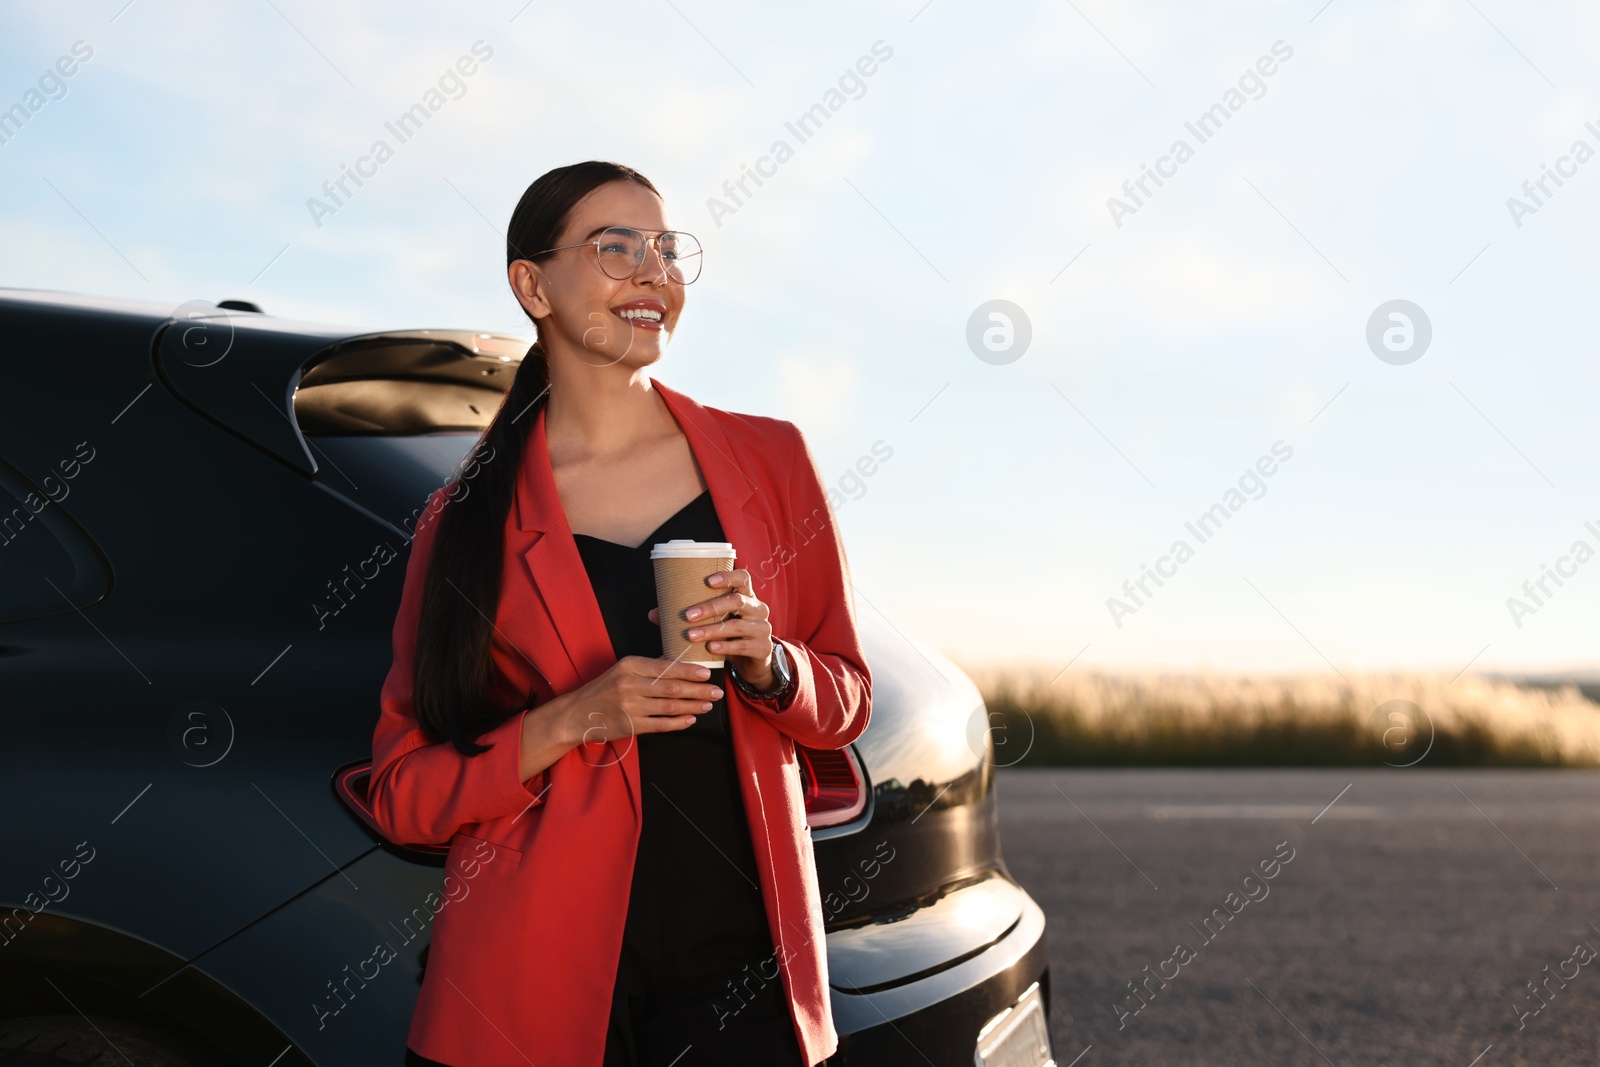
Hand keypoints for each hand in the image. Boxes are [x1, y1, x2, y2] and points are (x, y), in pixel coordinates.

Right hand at [558, 655, 724, 747]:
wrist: (578, 713)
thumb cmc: (604, 689)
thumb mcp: (622, 670)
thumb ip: (649, 666)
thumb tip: (679, 660)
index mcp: (629, 666)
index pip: (665, 667)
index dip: (689, 670)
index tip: (707, 672)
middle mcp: (629, 685)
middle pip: (672, 687)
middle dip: (698, 689)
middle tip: (716, 690)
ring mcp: (630, 707)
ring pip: (670, 707)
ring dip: (693, 706)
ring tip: (708, 704)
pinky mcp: (630, 726)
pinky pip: (661, 725)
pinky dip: (679, 722)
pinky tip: (692, 718)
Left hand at [646, 568, 776, 689]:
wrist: (753, 663)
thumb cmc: (729, 636)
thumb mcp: (713, 623)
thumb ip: (688, 616)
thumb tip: (653, 613)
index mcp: (746, 596)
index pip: (743, 578)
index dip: (727, 576)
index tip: (708, 581)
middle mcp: (758, 609)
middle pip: (736, 601)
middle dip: (710, 607)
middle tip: (688, 615)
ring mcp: (763, 628)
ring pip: (737, 625)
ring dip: (712, 630)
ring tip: (692, 636)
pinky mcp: (762, 648)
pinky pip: (742, 645)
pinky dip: (725, 647)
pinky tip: (710, 648)